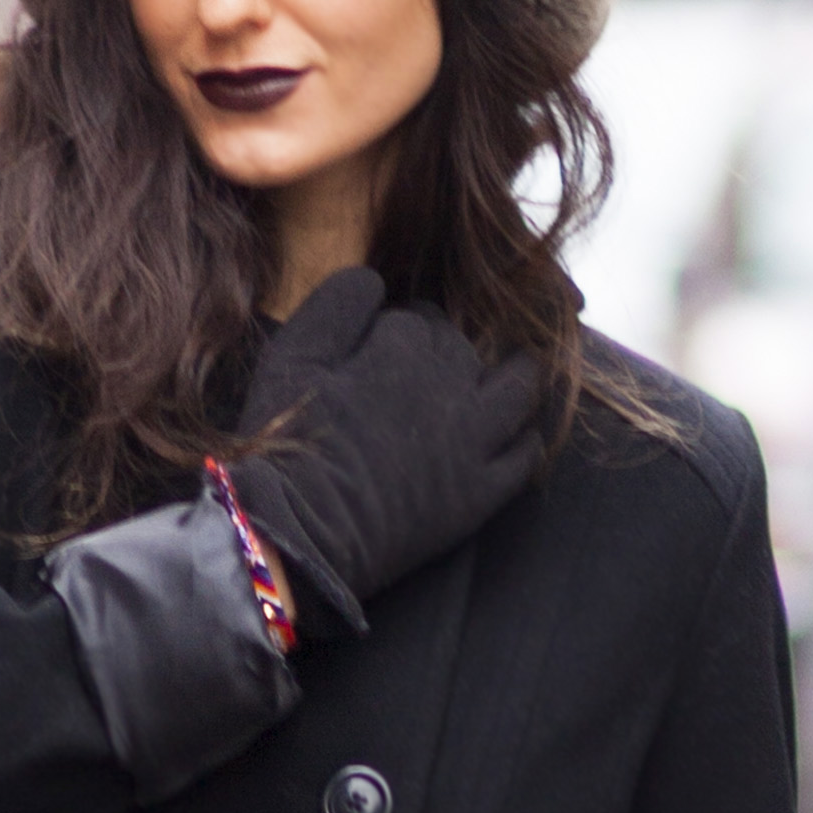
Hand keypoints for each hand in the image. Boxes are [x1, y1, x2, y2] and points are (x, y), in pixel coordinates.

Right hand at [224, 267, 547, 629]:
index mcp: (406, 345)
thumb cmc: (288, 441)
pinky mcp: (480, 494)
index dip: (401, 328)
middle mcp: (452, 384)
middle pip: (465, 349)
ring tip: (501, 381)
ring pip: (519, 388)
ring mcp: (473, 441)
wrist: (299, 532)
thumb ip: (338, 302)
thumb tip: (376, 280)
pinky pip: (524, 455)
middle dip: (447, 352)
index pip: (419, 318)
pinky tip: (508, 439)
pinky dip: (522, 438)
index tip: (382, 347)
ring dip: (513, 377)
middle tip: (422, 375)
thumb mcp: (294, 353)